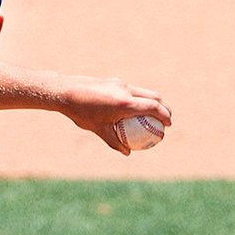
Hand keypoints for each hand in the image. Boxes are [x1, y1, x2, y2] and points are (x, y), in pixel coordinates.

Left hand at [58, 76, 172, 155]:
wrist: (65, 91)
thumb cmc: (81, 113)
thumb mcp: (98, 130)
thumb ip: (114, 141)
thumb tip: (127, 153)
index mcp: (125, 103)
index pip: (153, 107)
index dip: (165, 115)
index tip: (169, 125)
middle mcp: (125, 90)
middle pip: (153, 96)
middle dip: (164, 107)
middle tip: (165, 119)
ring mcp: (120, 84)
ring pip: (143, 92)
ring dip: (151, 102)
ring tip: (151, 115)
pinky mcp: (114, 81)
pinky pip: (131, 90)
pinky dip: (138, 99)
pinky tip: (131, 109)